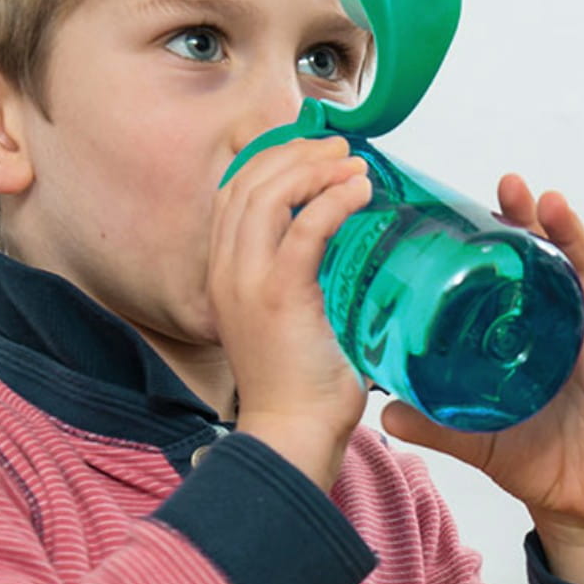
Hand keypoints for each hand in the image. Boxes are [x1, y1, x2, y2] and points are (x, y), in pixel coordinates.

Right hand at [208, 137, 372, 490]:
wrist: (291, 434)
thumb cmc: (298, 385)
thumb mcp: (285, 321)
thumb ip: (296, 281)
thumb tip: (339, 250)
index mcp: (223, 274)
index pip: (233, 194)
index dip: (270, 161)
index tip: (312, 153)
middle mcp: (226, 270)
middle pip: (248, 183)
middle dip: (295, 154)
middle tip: (339, 149)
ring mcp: (247, 281)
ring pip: (270, 195)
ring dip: (315, 169)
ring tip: (352, 164)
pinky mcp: (279, 294)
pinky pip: (305, 227)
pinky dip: (334, 200)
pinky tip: (360, 191)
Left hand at [381, 174, 583, 583]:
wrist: (569, 503)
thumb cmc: (526, 452)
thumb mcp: (473, 432)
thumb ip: (433, 420)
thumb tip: (383, 410)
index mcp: (540, 327)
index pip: (535, 264)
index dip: (524, 226)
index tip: (504, 192)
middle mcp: (580, 330)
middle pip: (579, 264)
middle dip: (565, 227)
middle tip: (544, 199)